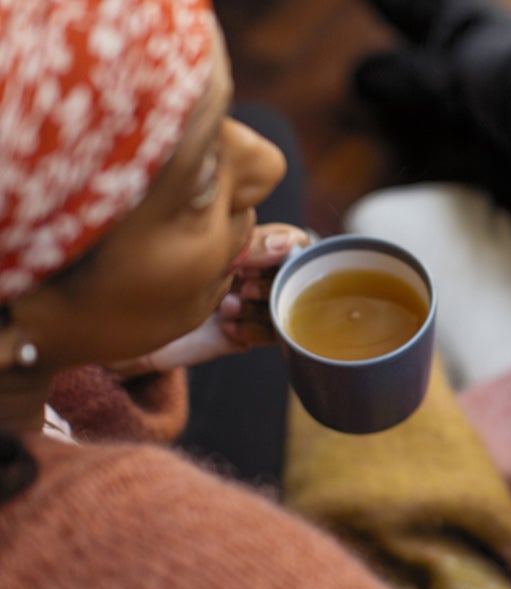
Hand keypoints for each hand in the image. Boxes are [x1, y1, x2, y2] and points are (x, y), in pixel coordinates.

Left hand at [107, 224, 312, 375]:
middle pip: (294, 275)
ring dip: (259, 308)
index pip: (294, 241)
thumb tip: (289, 242)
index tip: (265, 257)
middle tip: (242, 287)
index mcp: (248, 245)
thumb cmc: (162, 275)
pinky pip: (270, 335)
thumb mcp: (208, 253)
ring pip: (285, 306)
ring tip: (227, 309)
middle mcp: (255, 274)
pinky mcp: (243, 335)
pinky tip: (227, 327)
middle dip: (270, 282)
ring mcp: (251, 306)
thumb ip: (250, 244)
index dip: (287, 250)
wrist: (126, 321)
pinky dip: (253, 330)